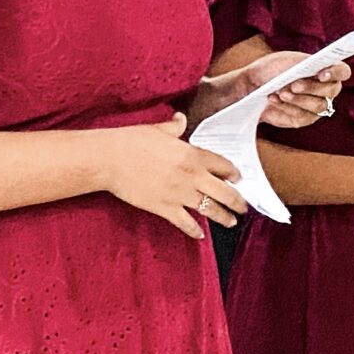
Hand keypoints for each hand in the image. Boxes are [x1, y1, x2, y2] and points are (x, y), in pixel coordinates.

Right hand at [98, 114, 247, 239]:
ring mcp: (180, 194)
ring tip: (230, 221)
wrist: (110, 159)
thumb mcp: (156, 129)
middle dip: (237, 201)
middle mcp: (192, 175)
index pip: (222, 165)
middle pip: (225, 192)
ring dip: (224, 217)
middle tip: (243, 207)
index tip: (238, 178)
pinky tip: (200, 235)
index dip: (233, 173)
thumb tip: (180, 119)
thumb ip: (173, 127)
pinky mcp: (165, 208)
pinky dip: (195, 231)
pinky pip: (186, 223)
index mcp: (192, 154)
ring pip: (211, 209)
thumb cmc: (131, 141)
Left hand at [240, 54, 351, 128]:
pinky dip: (287, 107)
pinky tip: (274, 99)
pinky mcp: (304, 118)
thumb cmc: (273, 69)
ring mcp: (317, 105)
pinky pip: (302, 116)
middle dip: (311, 88)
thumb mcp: (288, 61)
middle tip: (293, 85)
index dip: (336, 72)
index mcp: (326, 70)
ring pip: (318, 106)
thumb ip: (305, 63)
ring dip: (298, 99)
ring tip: (280, 92)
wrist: (254, 85)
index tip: (321, 74)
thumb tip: (317, 67)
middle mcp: (326, 89)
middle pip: (331, 90)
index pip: (342, 71)